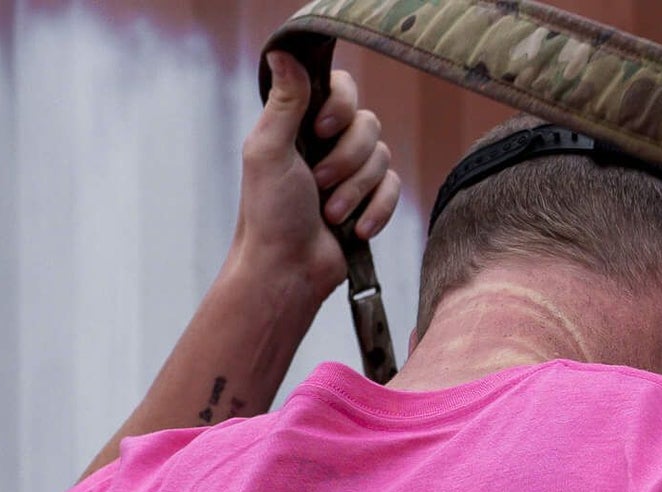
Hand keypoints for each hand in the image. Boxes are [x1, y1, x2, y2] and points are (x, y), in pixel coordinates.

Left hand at [238, 53, 401, 305]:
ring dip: (356, 191)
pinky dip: (377, 211)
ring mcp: (352, 172)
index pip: (343, 87)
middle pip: (368, 124)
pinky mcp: (370, 202)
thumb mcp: (268, 150)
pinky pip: (393, 189)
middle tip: (318, 185)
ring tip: (331, 215)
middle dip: (347, 159)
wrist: (288, 269)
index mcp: (303, 122)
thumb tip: (282, 52)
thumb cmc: (269, 213)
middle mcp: (330, 142)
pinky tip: (356, 231)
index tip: (320, 130)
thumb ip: (283, 102)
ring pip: (383, 157)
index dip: (340, 106)